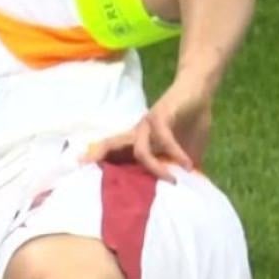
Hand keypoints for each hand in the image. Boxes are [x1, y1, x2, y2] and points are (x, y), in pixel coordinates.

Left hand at [84, 79, 211, 180]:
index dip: (98, 162)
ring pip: (139, 150)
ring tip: (172, 181)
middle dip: (99, 159)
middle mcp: (138, 132)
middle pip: (112, 146)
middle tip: (85, 170)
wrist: (199, 89)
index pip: (113, 152)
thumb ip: (178, 167)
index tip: (80, 172)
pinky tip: (187, 165)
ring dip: (155, 168)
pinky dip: (176, 153)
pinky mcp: (162, 116)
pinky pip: (165, 138)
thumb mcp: (184, 150)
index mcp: (139, 141)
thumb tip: (184, 189)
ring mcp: (148, 124)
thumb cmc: (189, 120)